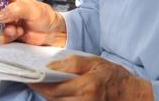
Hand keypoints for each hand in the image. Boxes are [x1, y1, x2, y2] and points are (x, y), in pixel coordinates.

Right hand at [0, 0, 66, 46]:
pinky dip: (2, 39)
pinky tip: (16, 36)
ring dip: (2, 32)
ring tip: (18, 31)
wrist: (51, 34)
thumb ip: (18, 9)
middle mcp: (1, 6)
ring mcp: (1, 20)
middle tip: (12, 27)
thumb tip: (0, 15)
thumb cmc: (45, 17)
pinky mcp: (1, 32)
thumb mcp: (35, 10)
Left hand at [29, 56, 151, 100]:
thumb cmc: (113, 75)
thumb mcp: (95, 62)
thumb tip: (50, 66)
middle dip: (40, 90)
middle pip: (53, 99)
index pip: (55, 88)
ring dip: (47, 96)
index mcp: (87, 86)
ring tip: (40, 85)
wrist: (130, 93)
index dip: (39, 84)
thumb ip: (73, 63)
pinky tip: (53, 92)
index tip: (29, 77)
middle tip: (31, 80)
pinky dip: (57, 100)